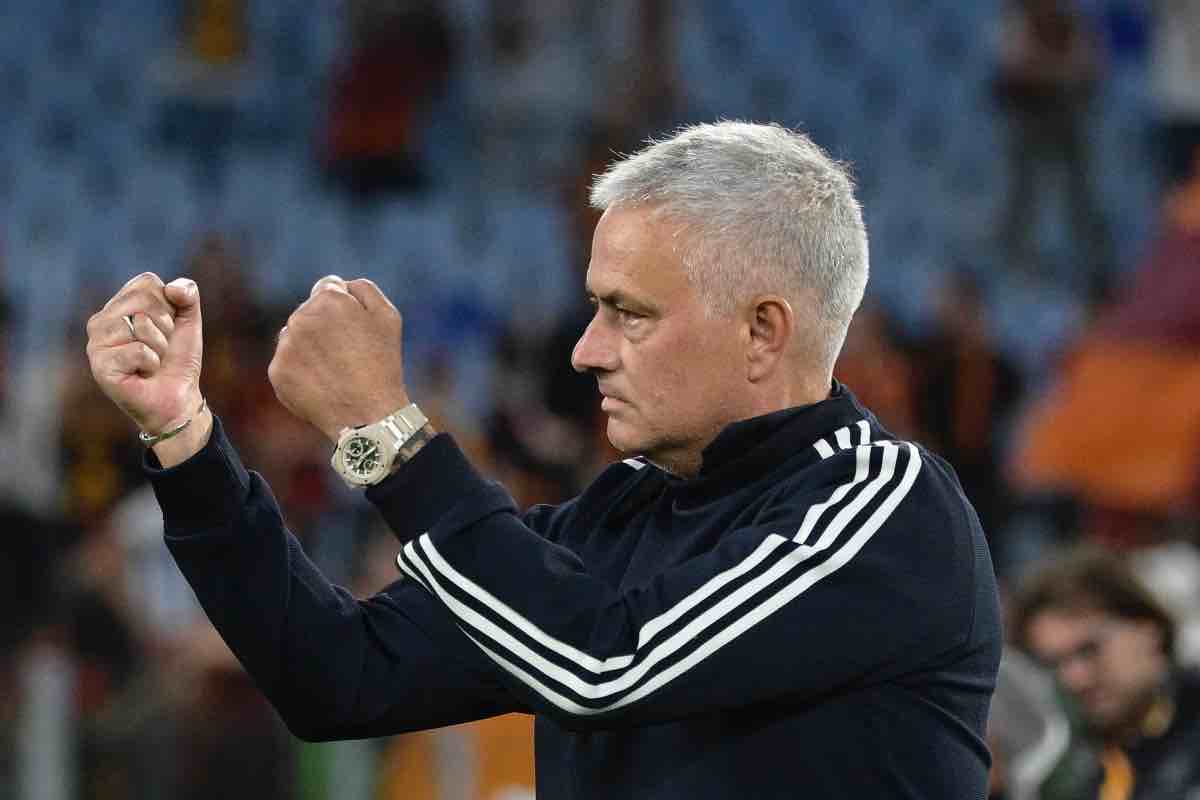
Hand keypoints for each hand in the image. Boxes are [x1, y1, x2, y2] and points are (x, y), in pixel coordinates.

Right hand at [86, 272, 203, 435]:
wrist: (177, 397)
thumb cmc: (177, 358)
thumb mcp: (188, 321)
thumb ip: (187, 294)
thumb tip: (171, 287)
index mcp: (119, 305)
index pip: (147, 282)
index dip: (169, 306)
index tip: (166, 327)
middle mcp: (101, 320)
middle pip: (145, 300)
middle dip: (165, 326)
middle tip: (159, 347)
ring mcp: (96, 343)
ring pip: (141, 325)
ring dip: (159, 346)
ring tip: (151, 361)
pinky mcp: (100, 366)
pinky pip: (139, 350)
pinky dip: (151, 363)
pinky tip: (142, 373)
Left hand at [268, 276, 408, 441]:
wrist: (368, 413)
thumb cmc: (382, 364)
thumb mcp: (388, 317)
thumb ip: (363, 289)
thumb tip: (343, 286)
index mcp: (329, 300)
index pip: (328, 288)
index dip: (345, 306)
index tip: (354, 328)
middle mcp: (301, 318)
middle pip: (309, 312)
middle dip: (324, 325)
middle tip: (347, 352)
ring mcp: (286, 346)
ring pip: (295, 336)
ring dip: (310, 346)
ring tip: (335, 369)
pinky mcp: (277, 372)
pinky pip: (287, 362)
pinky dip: (301, 370)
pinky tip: (322, 383)